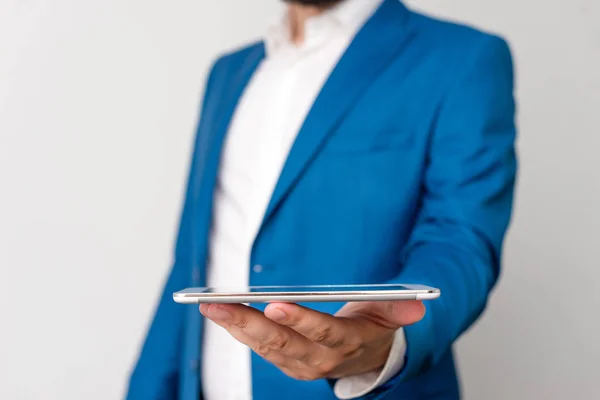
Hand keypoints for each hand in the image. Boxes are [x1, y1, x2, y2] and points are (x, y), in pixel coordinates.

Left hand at [200, 300, 424, 380]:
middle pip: (281, 342)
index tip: (275, 303)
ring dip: (235, 326)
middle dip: (249, 322)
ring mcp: (300, 365)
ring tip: (210, 306)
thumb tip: (418, 306)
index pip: (322, 332)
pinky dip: (239, 332)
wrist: (366, 359)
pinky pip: (259, 348)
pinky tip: (221, 314)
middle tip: (219, 304)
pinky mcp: (287, 364)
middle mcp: (320, 359)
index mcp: (347, 343)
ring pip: (264, 347)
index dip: (299, 319)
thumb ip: (401, 309)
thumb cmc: (373, 326)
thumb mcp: (391, 315)